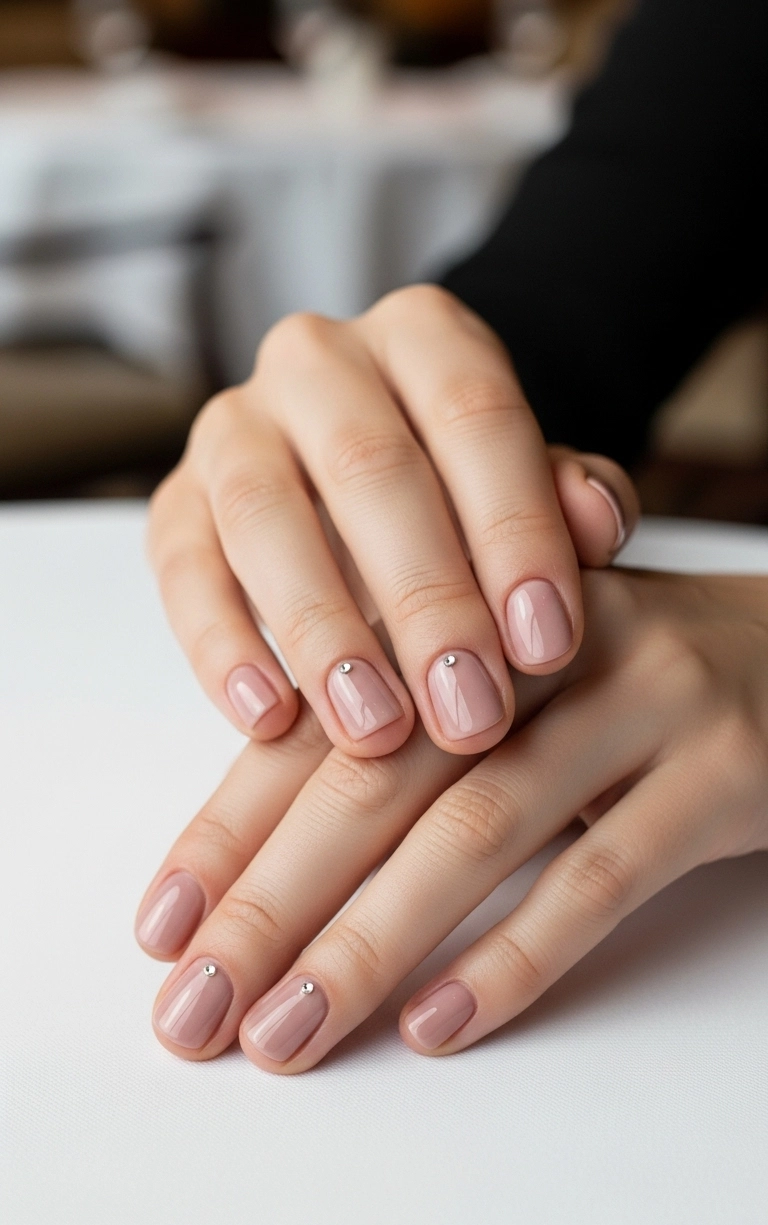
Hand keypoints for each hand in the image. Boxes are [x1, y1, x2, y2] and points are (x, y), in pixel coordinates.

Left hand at [137, 568, 767, 1066]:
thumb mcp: (509, 688)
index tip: (162, 930)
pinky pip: (601, 877)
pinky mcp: (721, 773)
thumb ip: (410, 742)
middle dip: (272, 903)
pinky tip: (436, 1026)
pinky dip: (512, 957)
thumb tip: (271, 869)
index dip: (232, 828)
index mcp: (467, 612)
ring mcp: (640, 701)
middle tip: (195, 1010)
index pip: (323, 725)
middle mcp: (541, 642)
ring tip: (285, 1036)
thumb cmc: (630, 688)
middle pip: (378, 778)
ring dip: (367, 946)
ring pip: (477, 832)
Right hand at [148, 285, 636, 756]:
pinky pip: (183, 568)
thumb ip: (572, 500)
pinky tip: (268, 718)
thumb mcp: (535, 487)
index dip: (513, 530)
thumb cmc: (470, 494)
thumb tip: (596, 522)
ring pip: (264, 516)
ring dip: (322, 632)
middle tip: (469, 712)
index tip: (545, 645)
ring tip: (375, 730)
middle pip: (368, 468)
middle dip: (425, 601)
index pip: (474, 415)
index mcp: (422, 335)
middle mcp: (317, 360)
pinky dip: (221, 647)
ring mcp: (234, 426)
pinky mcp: (177, 502)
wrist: (374, 487)